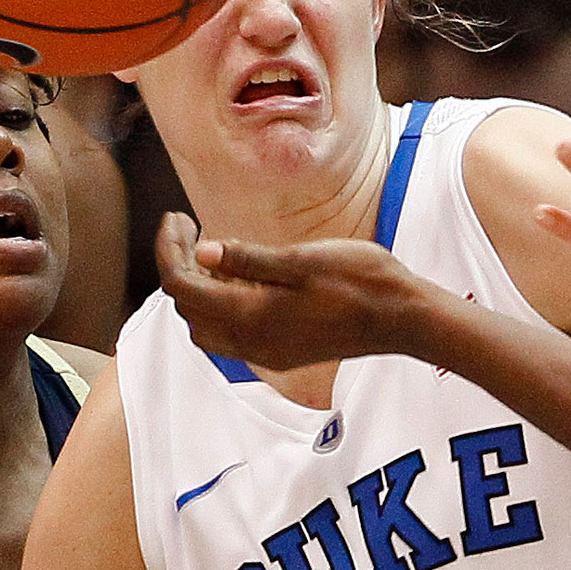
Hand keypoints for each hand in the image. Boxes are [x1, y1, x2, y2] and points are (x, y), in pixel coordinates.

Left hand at [157, 213, 429, 371]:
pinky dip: (217, 303)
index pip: (182, 287)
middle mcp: (250, 342)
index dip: (168, 250)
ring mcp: (264, 352)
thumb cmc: (359, 281)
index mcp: (250, 317)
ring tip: (205, 248)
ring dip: (194, 288)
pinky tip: (235, 275)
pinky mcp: (279, 352)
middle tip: (185, 226)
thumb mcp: (302, 259)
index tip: (174, 217)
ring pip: (204, 326)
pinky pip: (228, 333)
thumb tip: (202, 251)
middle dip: (177, 266)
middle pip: (186, 308)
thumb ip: (248, 259)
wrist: (402, 319)